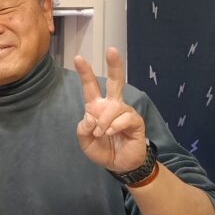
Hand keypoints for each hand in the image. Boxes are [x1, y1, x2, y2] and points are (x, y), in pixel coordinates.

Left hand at [75, 47, 146, 172]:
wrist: (119, 165)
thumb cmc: (103, 150)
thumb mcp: (85, 142)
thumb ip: (83, 129)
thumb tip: (91, 117)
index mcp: (97, 108)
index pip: (90, 87)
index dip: (85, 73)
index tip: (78, 58)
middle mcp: (112, 106)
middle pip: (115, 81)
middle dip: (114, 65)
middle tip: (111, 50)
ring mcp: (125, 112)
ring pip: (114, 107)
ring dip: (104, 121)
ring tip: (102, 133)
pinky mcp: (135, 121)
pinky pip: (124, 118)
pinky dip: (115, 126)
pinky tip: (112, 133)